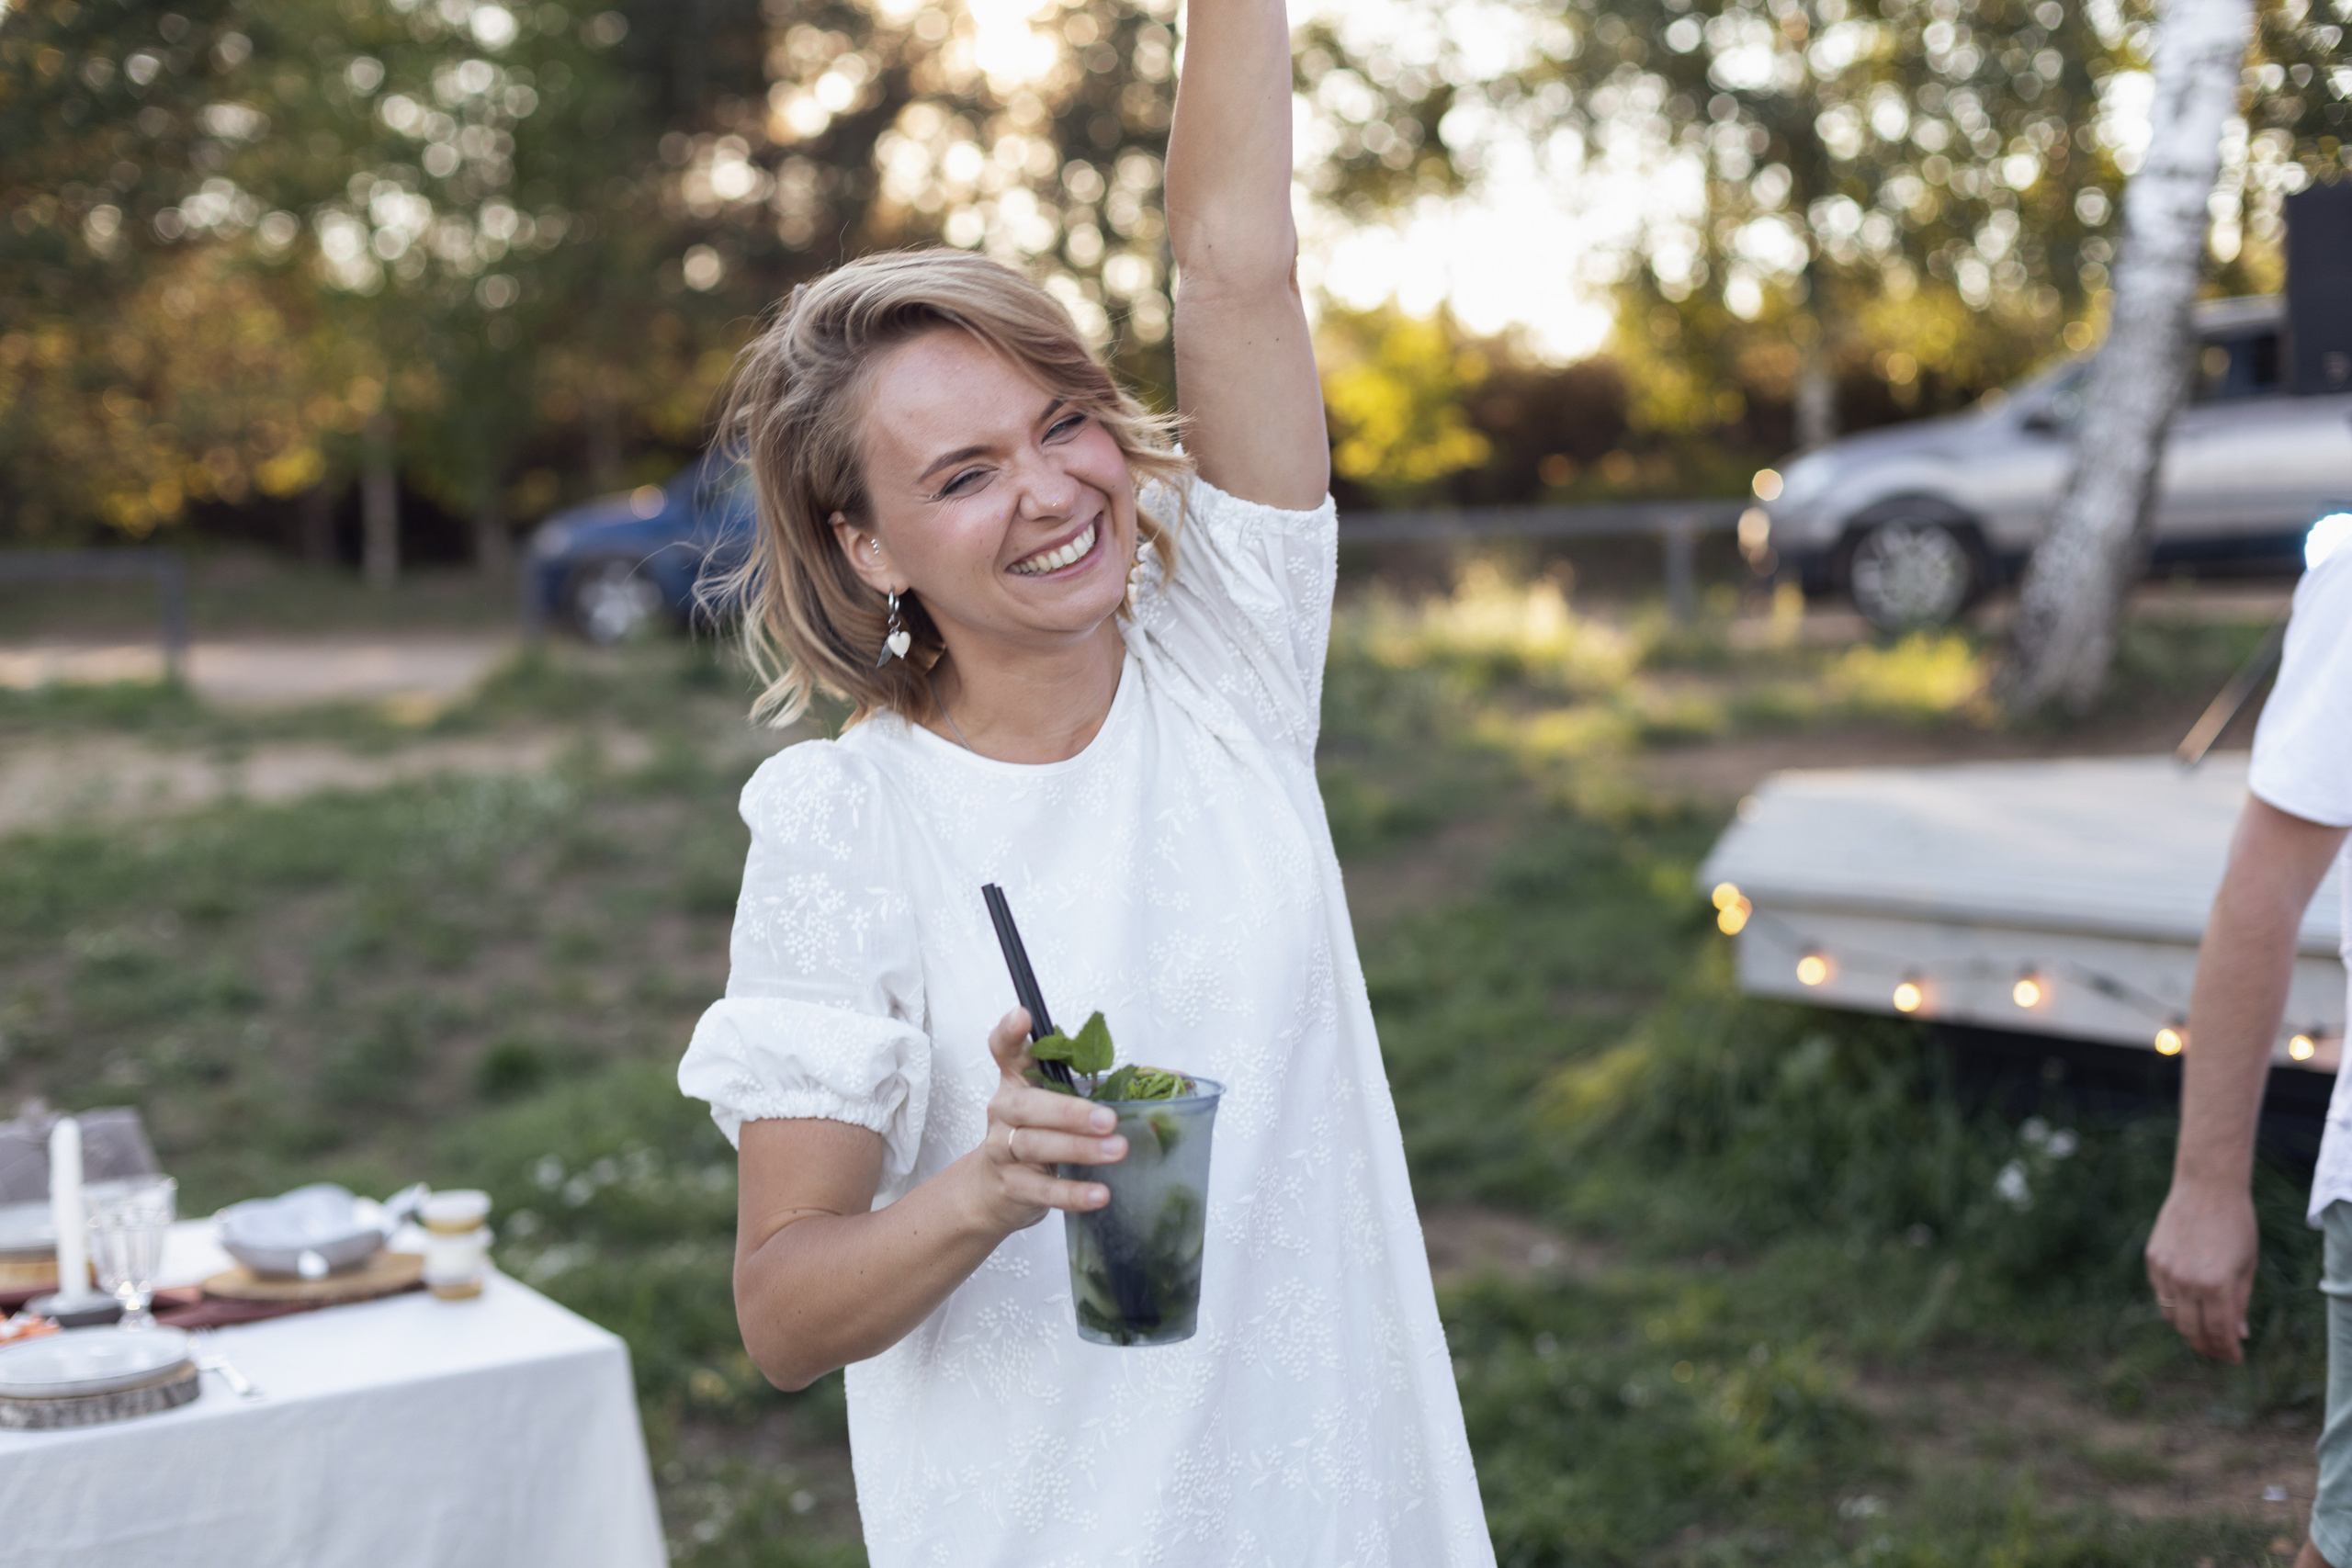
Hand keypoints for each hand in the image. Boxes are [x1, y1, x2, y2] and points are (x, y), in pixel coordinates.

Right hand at [963, 1009, 1124, 1234]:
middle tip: (1108, 1119)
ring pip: (1036, 1145)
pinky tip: (1099, 1194)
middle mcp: (1004, 1111)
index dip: (1011, 1033)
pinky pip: (1042, 1190)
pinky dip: (1072, 1193)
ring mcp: (1003, 1149)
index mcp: (1017, 1082)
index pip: (1006, 1051)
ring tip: (1116, 1151)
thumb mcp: (1054, 1104)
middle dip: (1069, 1111)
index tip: (1023, 1016)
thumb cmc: (1036, 1136)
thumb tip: (1171, 1078)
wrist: (992, 1190)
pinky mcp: (1012, 1186)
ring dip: (1079, 1148)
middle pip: (1027, 1105)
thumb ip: (1093, 1087)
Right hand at [2146, 1178, 2257, 1362]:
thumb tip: (2238, 1334)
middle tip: (2219, 1352)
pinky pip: (2162, 1294)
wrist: (2207, 1187)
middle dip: (2207, 1346)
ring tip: (2203, 1334)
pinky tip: (2189, 1306)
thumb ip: (2240, 1302)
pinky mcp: (2153, 1259)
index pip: (2220, 1332)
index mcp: (2217, 1285)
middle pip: (2192, 1330)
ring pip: (2172, 1315)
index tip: (2236, 1358)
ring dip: (2188, 1330)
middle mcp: (2187, 1281)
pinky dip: (2175, 1306)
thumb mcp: (2246, 1266)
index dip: (2228, 1350)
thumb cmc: (2236, 1225)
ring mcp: (2166, 1270)